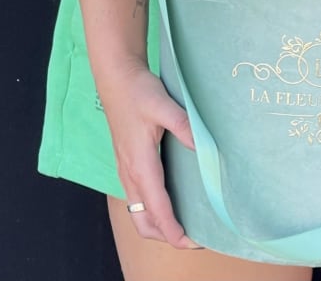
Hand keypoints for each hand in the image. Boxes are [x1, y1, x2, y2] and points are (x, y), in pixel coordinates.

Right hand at [98, 61, 198, 247]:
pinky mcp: (126, 164)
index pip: (156, 209)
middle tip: (193, 237)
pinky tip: (168, 202)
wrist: (116, 79)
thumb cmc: (138, 91)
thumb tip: (203, 147)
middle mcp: (130, 173)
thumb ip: (183, 125)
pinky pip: (137, 199)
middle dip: (165, 236)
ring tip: (184, 225)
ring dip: (158, 225)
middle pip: (144, 221)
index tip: (192, 242)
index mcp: (140, 164)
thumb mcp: (163, 104)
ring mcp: (125, 170)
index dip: (173, 230)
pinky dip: (151, 211)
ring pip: (138, 213)